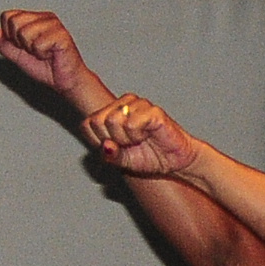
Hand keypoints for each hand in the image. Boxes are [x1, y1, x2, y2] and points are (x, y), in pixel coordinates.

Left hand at [0, 9, 101, 104]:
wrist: (65, 82)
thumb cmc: (46, 69)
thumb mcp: (17, 56)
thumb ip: (3, 43)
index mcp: (35, 18)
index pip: (8, 16)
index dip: (10, 35)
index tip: (25, 46)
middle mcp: (45, 17)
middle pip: (14, 22)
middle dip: (20, 42)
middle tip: (35, 50)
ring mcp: (54, 25)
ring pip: (25, 33)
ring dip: (32, 49)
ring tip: (44, 53)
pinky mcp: (62, 35)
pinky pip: (38, 43)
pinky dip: (42, 54)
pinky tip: (52, 55)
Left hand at [82, 94, 202, 180]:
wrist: (177, 161)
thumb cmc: (151, 157)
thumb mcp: (123, 161)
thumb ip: (110, 155)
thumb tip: (106, 146)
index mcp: (112, 112)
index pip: (88, 124)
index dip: (98, 141)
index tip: (115, 148)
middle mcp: (123, 104)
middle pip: (98, 121)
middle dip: (112, 140)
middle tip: (129, 144)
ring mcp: (138, 104)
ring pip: (113, 120)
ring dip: (126, 139)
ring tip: (140, 140)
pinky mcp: (152, 110)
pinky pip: (131, 123)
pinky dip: (137, 136)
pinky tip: (148, 136)